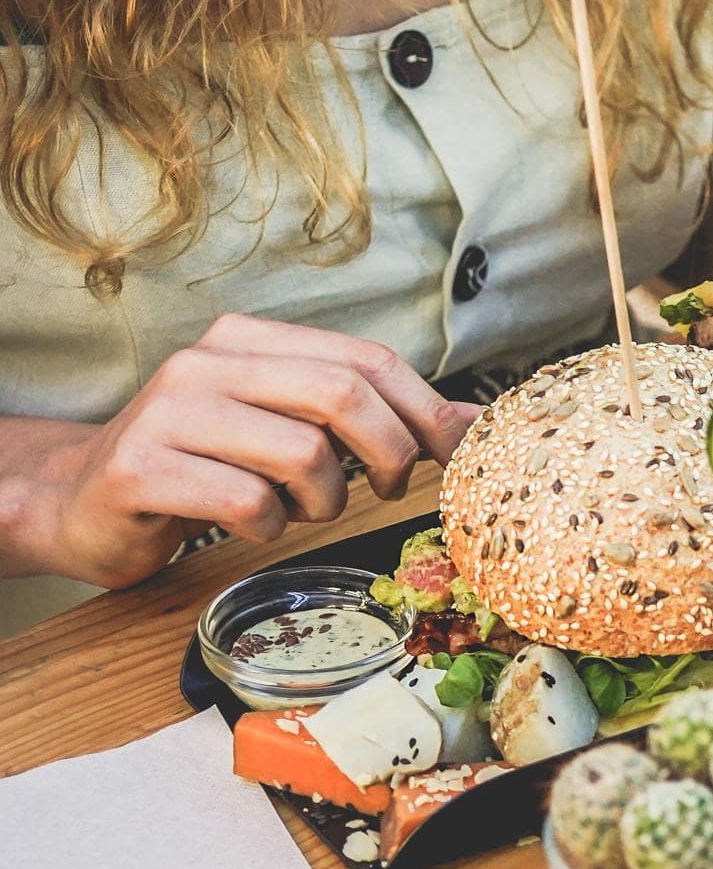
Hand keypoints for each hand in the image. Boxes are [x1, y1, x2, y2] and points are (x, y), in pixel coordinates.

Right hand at [13, 315, 473, 587]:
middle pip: (343, 395)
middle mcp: (206, 363)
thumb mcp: (286, 428)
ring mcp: (168, 414)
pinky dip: (269, 528)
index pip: (367, 359)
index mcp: (248, 340)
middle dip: (389, 454)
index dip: (428, 410)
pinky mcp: (142, 471)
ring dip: (324, 500)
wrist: (84, 501)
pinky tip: (248, 526)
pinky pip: (248, 503)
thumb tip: (473, 422)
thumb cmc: (206, 467)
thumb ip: (365, 416)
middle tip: (387, 490)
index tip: (457, 455)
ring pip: (301, 453)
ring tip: (298, 507)